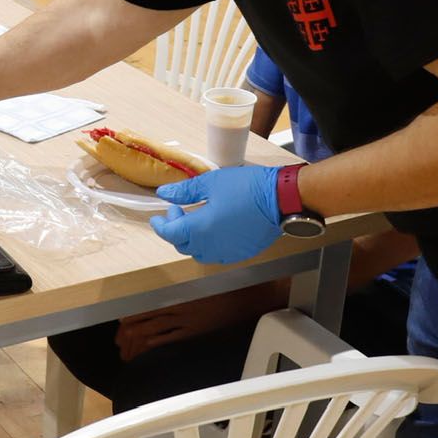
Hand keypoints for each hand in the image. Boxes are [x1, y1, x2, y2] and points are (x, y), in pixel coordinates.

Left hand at [114, 282, 284, 360]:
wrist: (249, 297)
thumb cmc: (227, 287)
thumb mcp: (199, 284)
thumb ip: (180, 291)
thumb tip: (161, 299)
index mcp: (175, 291)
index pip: (142, 304)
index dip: (127, 317)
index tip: (119, 323)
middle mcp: (176, 306)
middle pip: (141, 321)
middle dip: (125, 334)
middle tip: (118, 343)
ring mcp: (185, 321)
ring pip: (149, 333)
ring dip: (133, 344)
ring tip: (126, 353)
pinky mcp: (194, 333)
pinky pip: (165, 341)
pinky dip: (150, 348)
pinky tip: (144, 353)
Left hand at [150, 165, 283, 263]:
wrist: (280, 199)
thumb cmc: (246, 188)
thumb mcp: (210, 183)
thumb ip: (184, 192)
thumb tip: (163, 194)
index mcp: (200, 229)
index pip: (171, 233)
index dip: (161, 226)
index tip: (157, 217)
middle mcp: (211, 246)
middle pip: (182, 245)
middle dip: (175, 229)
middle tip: (179, 210)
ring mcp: (227, 253)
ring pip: (199, 253)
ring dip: (190, 240)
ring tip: (194, 220)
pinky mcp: (241, 254)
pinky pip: (216, 254)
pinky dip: (208, 245)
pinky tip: (213, 229)